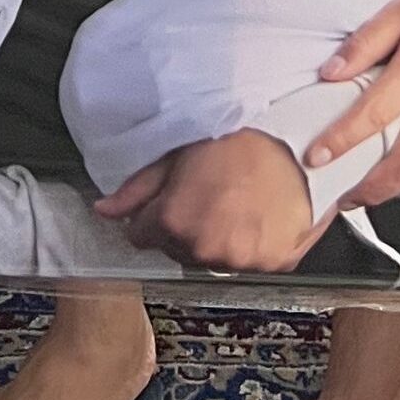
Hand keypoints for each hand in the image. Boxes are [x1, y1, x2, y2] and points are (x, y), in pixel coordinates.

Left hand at [93, 132, 334, 271]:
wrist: (295, 137)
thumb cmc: (238, 138)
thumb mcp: (177, 154)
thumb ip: (137, 189)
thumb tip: (104, 210)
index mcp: (174, 222)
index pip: (140, 237)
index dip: (153, 214)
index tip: (170, 200)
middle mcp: (205, 248)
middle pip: (177, 250)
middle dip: (185, 227)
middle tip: (208, 194)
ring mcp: (242, 260)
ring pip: (214, 259)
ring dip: (218, 239)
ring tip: (235, 203)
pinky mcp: (275, 263)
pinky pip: (251, 262)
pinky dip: (252, 244)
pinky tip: (258, 215)